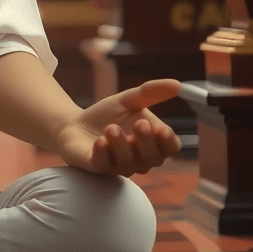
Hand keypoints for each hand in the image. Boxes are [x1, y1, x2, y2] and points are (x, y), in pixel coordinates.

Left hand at [54, 79, 182, 176]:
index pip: (170, 148)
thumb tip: (178, 84)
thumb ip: (151, 93)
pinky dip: (102, 154)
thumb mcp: (129, 100)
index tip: (163, 130)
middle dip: (147, 142)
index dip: (169, 141)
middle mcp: (139, 159)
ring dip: (121, 145)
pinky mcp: (96, 167)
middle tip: (140, 124)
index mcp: (151, 142)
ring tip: (111, 128)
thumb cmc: (106, 115)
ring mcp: (118, 166)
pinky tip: (100, 142)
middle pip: (153, 158)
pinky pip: (103, 166)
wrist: (74, 124)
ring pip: (128, 163)